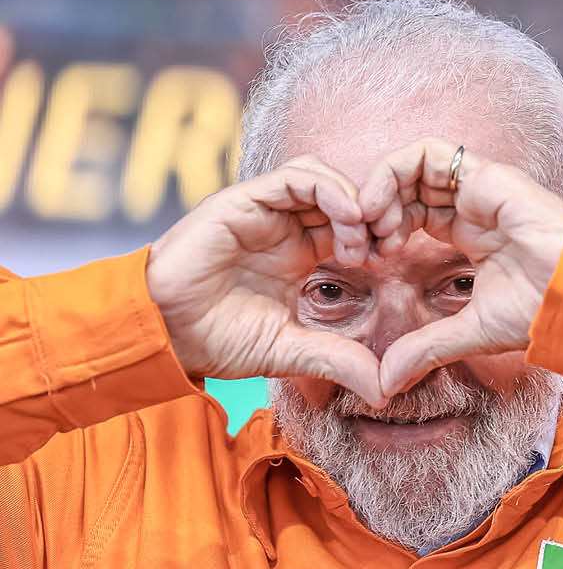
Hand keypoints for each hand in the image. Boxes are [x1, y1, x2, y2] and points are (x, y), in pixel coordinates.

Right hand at [145, 158, 385, 405]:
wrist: (163, 332)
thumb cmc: (217, 340)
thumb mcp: (291, 351)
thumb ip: (336, 360)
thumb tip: (384, 390)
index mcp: (299, 254)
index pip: (351, 226)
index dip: (377, 236)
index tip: (393, 261)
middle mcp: (283, 227)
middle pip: (342, 196)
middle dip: (374, 214)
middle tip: (389, 245)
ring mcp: (263, 211)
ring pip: (322, 178)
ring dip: (355, 201)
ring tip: (365, 239)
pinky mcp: (242, 200)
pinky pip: (295, 177)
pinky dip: (330, 190)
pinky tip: (348, 220)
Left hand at [356, 138, 562, 395]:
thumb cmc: (542, 311)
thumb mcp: (469, 332)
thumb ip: (426, 348)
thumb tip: (385, 384)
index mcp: (470, 236)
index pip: (411, 217)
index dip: (380, 234)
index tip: (366, 263)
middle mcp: (472, 207)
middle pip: (405, 190)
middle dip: (371, 213)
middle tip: (359, 246)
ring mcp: (476, 187)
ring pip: (410, 166)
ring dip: (378, 191)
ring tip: (369, 226)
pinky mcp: (483, 174)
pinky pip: (425, 154)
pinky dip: (391, 172)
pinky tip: (379, 207)